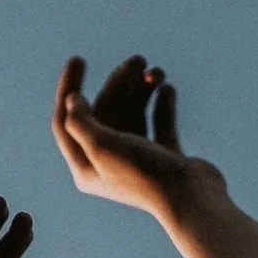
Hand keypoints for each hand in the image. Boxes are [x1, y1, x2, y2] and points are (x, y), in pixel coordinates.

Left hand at [51, 54, 223, 217]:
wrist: (191, 198)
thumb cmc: (143, 174)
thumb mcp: (102, 146)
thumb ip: (81, 121)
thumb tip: (71, 100)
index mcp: (86, 167)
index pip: (66, 122)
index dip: (68, 89)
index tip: (79, 59)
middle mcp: (108, 165)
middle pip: (104, 112)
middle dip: (118, 83)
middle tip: (136, 60)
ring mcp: (137, 161)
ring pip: (133, 114)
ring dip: (142, 89)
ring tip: (156, 71)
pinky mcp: (164, 157)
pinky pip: (158, 123)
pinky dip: (161, 104)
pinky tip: (167, 88)